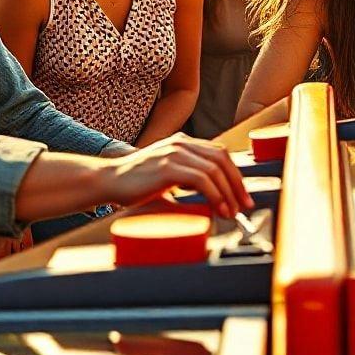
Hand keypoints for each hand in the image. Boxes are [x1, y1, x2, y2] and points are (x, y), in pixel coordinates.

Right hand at [101, 133, 251, 218]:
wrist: (110, 180)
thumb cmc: (137, 183)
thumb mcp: (167, 174)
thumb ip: (187, 177)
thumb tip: (211, 199)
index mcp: (182, 142)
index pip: (219, 153)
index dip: (234, 174)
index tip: (241, 195)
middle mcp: (181, 143)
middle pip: (221, 158)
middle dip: (237, 183)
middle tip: (244, 205)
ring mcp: (174, 153)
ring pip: (214, 169)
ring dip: (228, 193)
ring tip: (231, 212)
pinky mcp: (168, 167)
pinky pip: (202, 180)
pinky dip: (215, 195)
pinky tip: (218, 209)